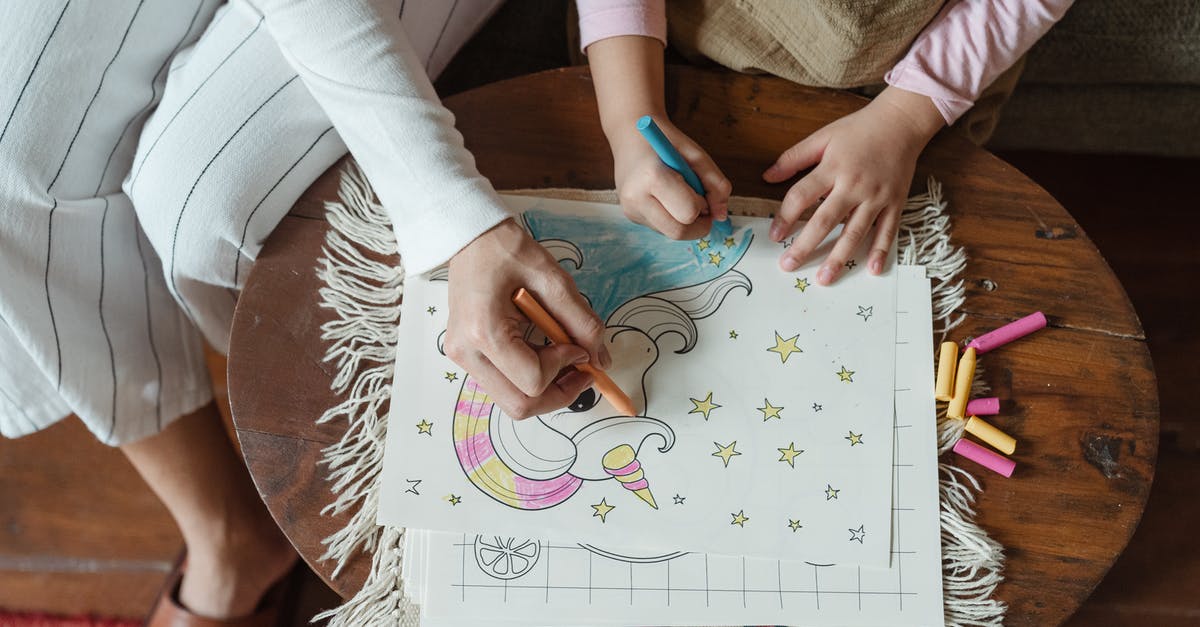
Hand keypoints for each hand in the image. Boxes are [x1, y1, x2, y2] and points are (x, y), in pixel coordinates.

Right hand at [445, 219, 610, 418]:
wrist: (470, 238)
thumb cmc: (507, 250)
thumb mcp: (552, 278)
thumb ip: (581, 321)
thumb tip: (601, 359)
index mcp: (485, 332)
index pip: (533, 380)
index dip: (566, 368)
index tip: (580, 345)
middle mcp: (466, 353)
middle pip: (519, 405)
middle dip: (559, 394)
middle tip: (583, 370)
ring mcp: (462, 358)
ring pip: (511, 400)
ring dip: (545, 388)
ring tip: (563, 357)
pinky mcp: (466, 356)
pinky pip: (503, 384)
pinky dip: (530, 378)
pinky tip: (543, 351)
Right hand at [611, 118, 731, 239]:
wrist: (630, 136)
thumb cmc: (666, 142)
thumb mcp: (696, 155)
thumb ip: (715, 184)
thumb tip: (721, 216)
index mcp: (653, 177)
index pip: (688, 212)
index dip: (703, 205)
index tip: (702, 191)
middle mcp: (636, 198)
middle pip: (678, 232)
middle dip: (697, 224)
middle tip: (702, 205)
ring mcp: (631, 209)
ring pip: (670, 233)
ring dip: (685, 221)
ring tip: (681, 195)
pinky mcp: (630, 216)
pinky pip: (661, 228)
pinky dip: (672, 218)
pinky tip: (666, 197)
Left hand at [763, 87, 943, 283]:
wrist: (902, 122)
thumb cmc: (859, 130)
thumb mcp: (823, 137)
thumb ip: (794, 157)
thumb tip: (767, 176)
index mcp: (833, 167)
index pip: (802, 196)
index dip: (785, 217)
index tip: (774, 235)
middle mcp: (854, 185)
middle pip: (825, 220)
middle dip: (805, 245)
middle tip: (788, 265)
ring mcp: (877, 196)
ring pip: (855, 232)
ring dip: (839, 257)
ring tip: (824, 278)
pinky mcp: (895, 203)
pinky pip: (887, 231)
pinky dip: (880, 251)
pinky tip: (871, 270)